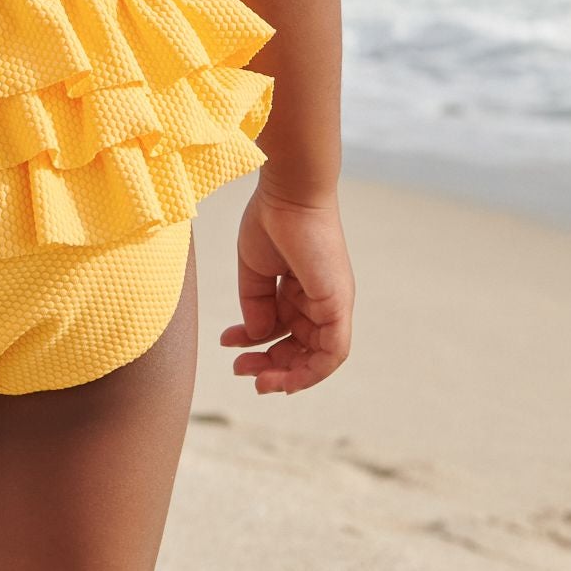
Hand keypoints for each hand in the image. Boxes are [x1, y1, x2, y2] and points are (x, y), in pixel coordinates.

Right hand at [221, 181, 353, 393]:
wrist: (287, 191)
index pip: (285, 333)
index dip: (260, 348)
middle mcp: (321, 302)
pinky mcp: (338, 304)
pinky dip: (310, 372)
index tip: (232, 350)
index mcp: (302, 292)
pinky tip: (282, 378)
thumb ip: (255, 306)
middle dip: (269, 365)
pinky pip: (333, 352)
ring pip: (317, 358)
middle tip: (239, 370)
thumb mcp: (255, 271)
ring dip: (286, 375)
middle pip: (300, 350)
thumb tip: (256, 336)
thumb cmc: (270, 220)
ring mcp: (332, 304)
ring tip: (255, 379)